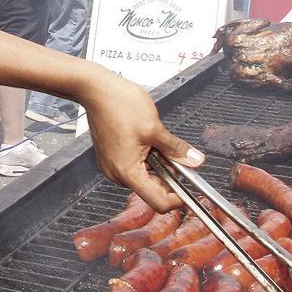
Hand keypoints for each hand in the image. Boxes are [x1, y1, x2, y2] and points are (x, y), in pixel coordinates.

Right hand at [79, 69, 204, 212]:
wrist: (96, 90)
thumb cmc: (118, 104)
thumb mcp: (155, 128)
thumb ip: (176, 148)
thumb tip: (194, 160)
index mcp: (127, 171)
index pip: (158, 202)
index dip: (177, 198)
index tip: (188, 189)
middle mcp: (116, 174)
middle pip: (150, 190)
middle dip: (166, 175)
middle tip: (174, 155)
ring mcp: (111, 167)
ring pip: (142, 177)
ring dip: (155, 165)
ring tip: (154, 141)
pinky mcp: (109, 158)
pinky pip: (132, 167)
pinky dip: (144, 158)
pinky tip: (145, 141)